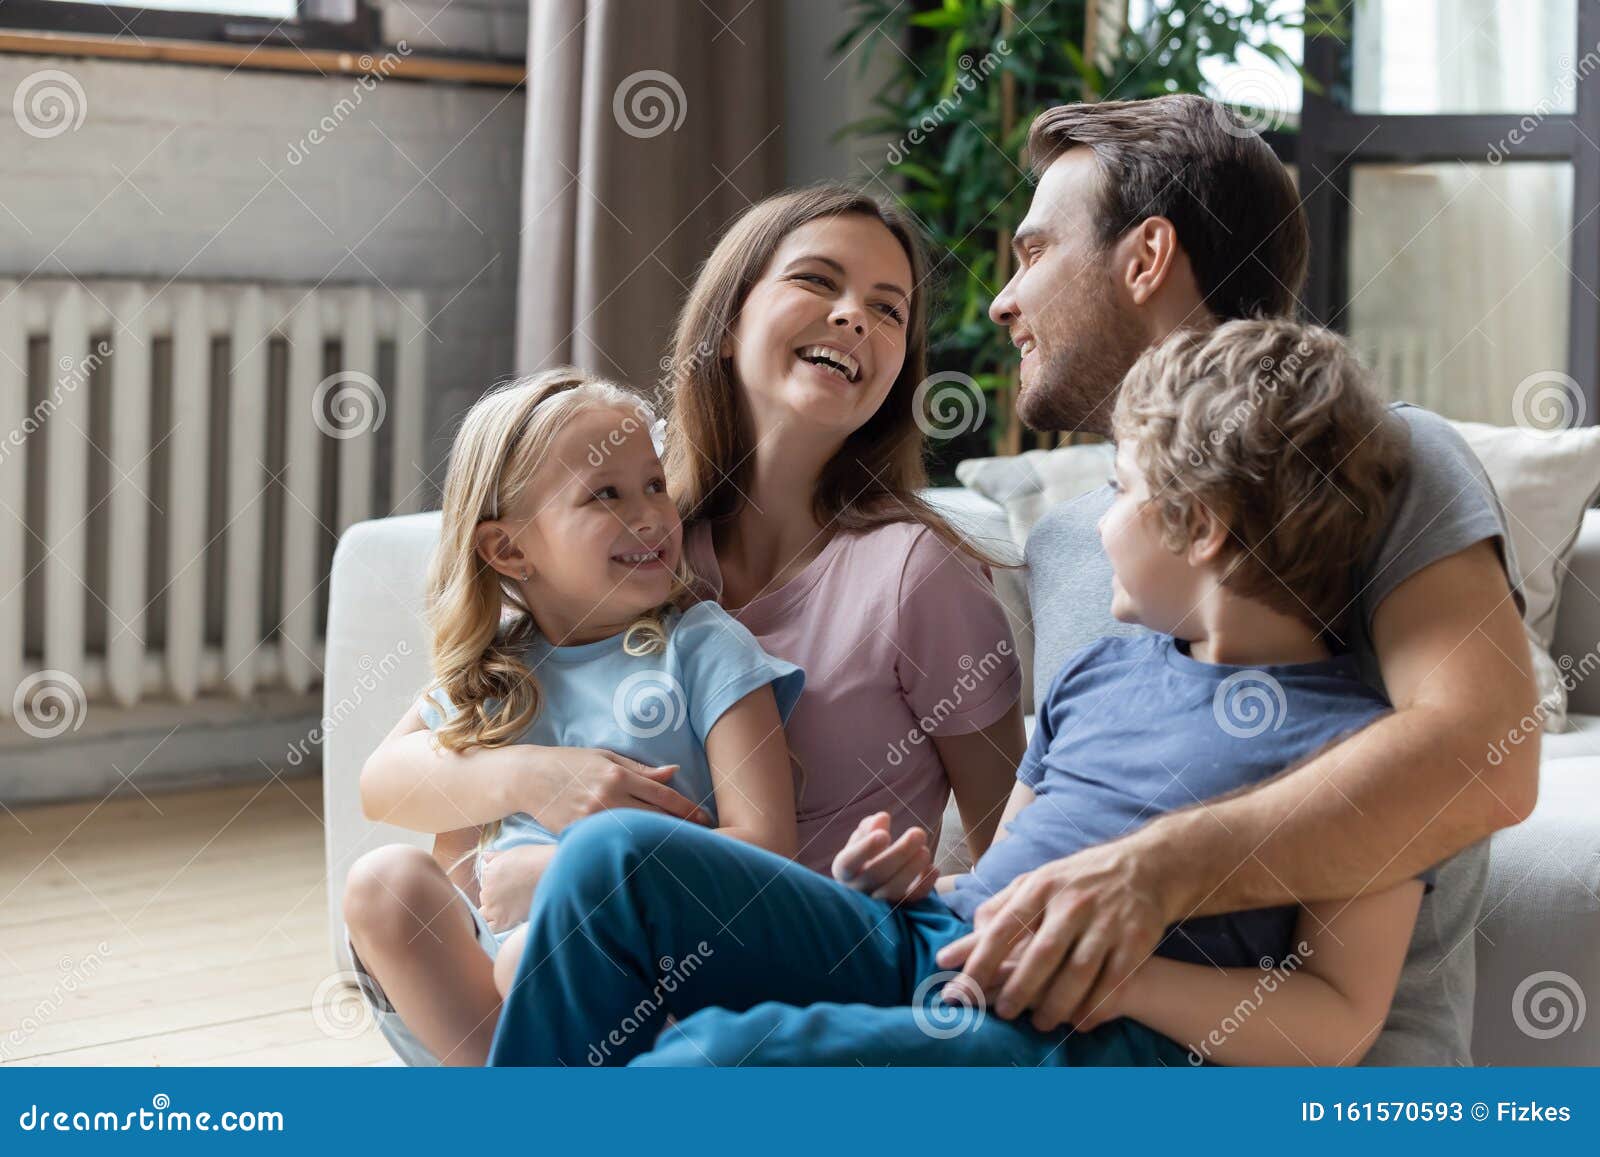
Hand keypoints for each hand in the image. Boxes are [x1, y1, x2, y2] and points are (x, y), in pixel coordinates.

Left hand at [476, 845, 545, 932]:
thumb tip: (485, 857)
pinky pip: (490, 928)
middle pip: (487, 897)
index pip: (487, 882)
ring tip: (517, 906)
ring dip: (497, 911)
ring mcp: (493, 906)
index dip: (498, 885)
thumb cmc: (538, 860)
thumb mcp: (515, 853)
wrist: (554, 874)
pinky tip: (506, 921)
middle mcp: (487, 889)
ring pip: (486, 913)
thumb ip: (497, 857)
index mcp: (489, 871)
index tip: (511, 886)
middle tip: (516, 896)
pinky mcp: (503, 920)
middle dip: (498, 897)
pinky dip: (493, 927)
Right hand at [520, 748, 710, 833]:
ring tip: (683, 852)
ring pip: (635, 834)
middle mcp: (607, 798)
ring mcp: (592, 819)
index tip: (706, 819)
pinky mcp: (578, 835)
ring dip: (659, 843)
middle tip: (706, 840)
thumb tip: (674, 773)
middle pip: (654, 819)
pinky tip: (646, 859)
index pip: (662, 796)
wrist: (529, 777)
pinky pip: (610, 844)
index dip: (688, 809)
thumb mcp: (606, 757)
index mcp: (617, 775)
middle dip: (681, 830)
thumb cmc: (571, 763)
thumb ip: (641, 770)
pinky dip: (629, 850)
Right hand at [831, 812, 937, 904]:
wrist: (868, 888)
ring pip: (894, 890)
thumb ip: (869, 828)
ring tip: (925, 850)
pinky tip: (933, 869)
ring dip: (912, 869)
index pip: (849, 862)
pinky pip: (910, 902)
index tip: (884, 835)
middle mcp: (857, 889)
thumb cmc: (864, 857)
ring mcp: (876, 904)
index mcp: (844, 870)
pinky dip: (924, 887)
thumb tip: (882, 818)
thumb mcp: (860, 841)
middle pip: (877, 874)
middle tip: (918, 832)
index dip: (865, 849)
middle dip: (899, 853)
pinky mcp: (896, 912)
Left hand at [934, 830, 1174, 1031]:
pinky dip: (1093, 1007)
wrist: (1145, 866)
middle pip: (1042, 954)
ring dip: (1056, 1005)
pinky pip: (1112, 982)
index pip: (1004, 927)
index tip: (963, 989)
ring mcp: (1107, 921)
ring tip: (1040, 1024)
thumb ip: (997, 910)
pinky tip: (1078, 1022)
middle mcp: (1073, 902)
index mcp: (1041, 886)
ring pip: (1077, 973)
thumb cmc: (1076, 882)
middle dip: (1019, 990)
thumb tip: (957, 948)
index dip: (981, 961)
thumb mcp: (1036, 882)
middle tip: (1004, 1014)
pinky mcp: (1136, 939)